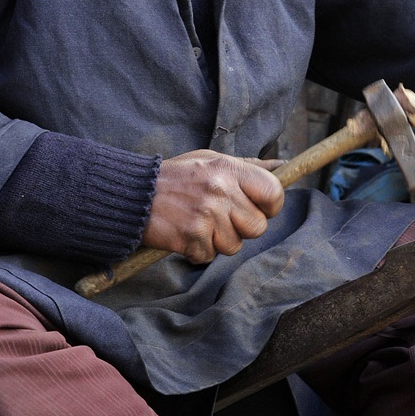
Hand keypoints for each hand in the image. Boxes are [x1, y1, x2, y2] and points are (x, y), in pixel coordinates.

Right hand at [143, 150, 283, 263]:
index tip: (258, 209)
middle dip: (241, 228)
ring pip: (234, 245)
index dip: (270, 206)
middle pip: (257, 227)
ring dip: (218, 241)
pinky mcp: (191, 237)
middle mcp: (220, 191)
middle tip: (220, 218)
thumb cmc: (176, 177)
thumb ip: (247, 166)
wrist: (133, 194)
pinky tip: (185, 233)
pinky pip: (210, 256)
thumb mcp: (210, 160)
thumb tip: (281, 166)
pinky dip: (198, 250)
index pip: (273, 192)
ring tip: (198, 223)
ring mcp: (206, 215)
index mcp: (228, 169)